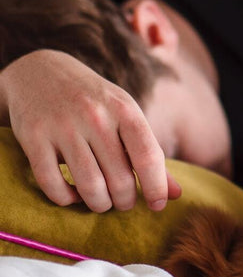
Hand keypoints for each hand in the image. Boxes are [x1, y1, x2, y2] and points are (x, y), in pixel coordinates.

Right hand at [0, 50, 181, 211]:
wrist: (41, 70)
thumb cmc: (96, 102)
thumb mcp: (127, 116)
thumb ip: (150, 154)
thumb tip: (176, 195)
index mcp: (125, 110)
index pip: (148, 157)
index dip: (156, 188)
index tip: (157, 205)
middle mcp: (95, 116)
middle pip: (120, 179)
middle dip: (125, 201)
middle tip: (124, 202)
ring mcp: (62, 126)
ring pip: (89, 186)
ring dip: (99, 204)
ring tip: (102, 202)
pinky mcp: (33, 137)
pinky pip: (52, 183)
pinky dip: (65, 199)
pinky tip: (73, 194)